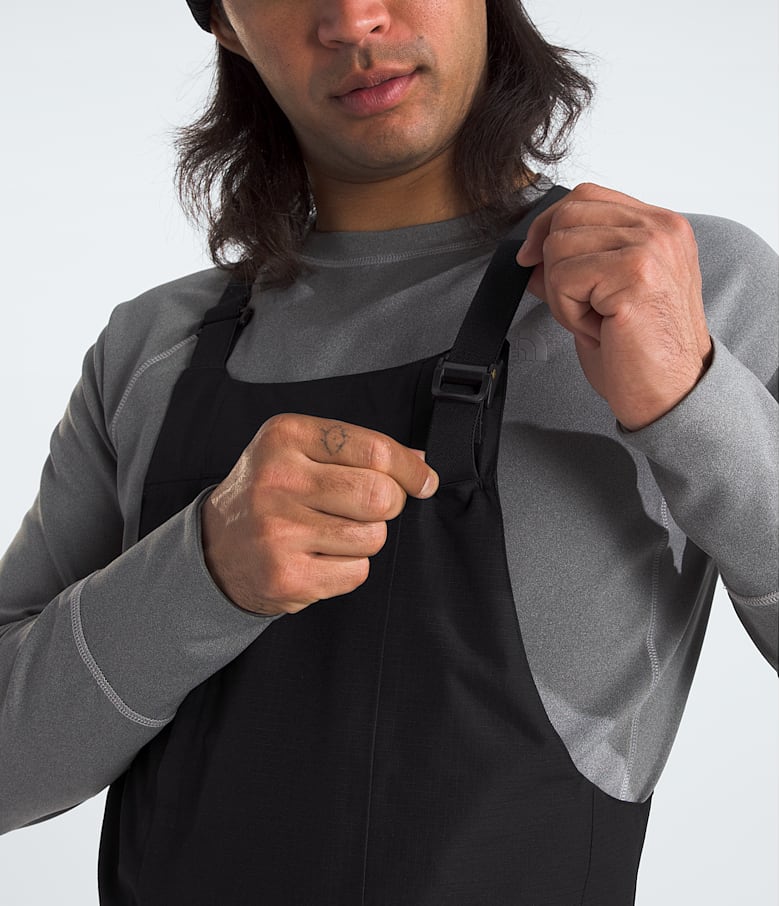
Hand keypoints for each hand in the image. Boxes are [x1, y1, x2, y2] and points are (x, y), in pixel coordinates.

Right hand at [200, 413, 438, 615]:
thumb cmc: (272, 491)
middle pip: (379, 496)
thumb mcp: (301, 450)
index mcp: (285, 437)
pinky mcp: (286, 576)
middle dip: (389, 505)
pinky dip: (350, 567)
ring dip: (367, 538)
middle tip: (371, 508)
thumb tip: (421, 465)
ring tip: (333, 532)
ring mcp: (278, 531)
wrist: (215, 546)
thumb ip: (359, 450)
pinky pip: (356, 572)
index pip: (375, 449)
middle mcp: (277, 480)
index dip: (410, 468)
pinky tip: (320, 556)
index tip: (424, 480)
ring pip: (373, 537)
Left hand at [517, 183, 712, 430]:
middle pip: (567, 216)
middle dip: (555, 265)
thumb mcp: (600, 300)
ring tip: (597, 320)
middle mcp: (660, 229)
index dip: (548, 224)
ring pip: (559, 248)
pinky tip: (599, 329)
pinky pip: (563, 279)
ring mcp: (651, 247)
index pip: (587, 195)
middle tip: (583, 307)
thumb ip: (571, 268)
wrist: (670, 396)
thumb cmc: (641, 355)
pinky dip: (568, 312)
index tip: (530, 259)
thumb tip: (529, 255)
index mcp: (660, 227)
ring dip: (564, 294)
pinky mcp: (635, 274)